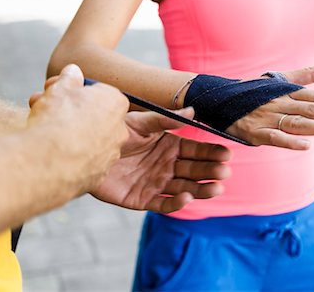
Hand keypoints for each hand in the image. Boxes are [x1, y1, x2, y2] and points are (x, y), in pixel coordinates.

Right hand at [28, 64, 129, 193]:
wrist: (49, 162)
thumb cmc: (57, 119)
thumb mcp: (59, 89)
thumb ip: (69, 79)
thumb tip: (73, 71)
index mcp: (115, 103)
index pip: (98, 93)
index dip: (74, 93)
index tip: (56, 93)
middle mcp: (119, 130)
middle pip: (93, 117)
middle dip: (70, 113)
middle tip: (44, 111)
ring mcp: (110, 155)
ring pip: (88, 140)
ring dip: (70, 136)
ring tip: (43, 134)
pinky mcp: (99, 176)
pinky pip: (84, 162)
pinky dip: (71, 158)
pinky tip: (52, 155)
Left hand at [90, 107, 231, 212]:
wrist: (86, 148)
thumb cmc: (115, 131)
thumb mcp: (142, 123)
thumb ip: (166, 120)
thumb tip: (193, 111)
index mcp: (169, 146)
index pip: (196, 151)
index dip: (211, 153)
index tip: (227, 153)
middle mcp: (166, 166)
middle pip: (193, 171)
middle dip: (210, 171)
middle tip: (224, 171)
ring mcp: (156, 183)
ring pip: (184, 188)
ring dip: (200, 189)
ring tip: (216, 188)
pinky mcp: (142, 199)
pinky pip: (163, 203)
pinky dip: (176, 203)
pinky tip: (187, 197)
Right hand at [226, 61, 313, 149]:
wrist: (217, 99)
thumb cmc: (250, 93)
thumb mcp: (278, 81)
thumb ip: (306, 75)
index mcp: (285, 92)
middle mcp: (277, 103)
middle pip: (311, 109)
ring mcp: (265, 117)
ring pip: (295, 122)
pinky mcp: (252, 132)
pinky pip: (272, 137)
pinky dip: (288, 141)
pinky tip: (305, 146)